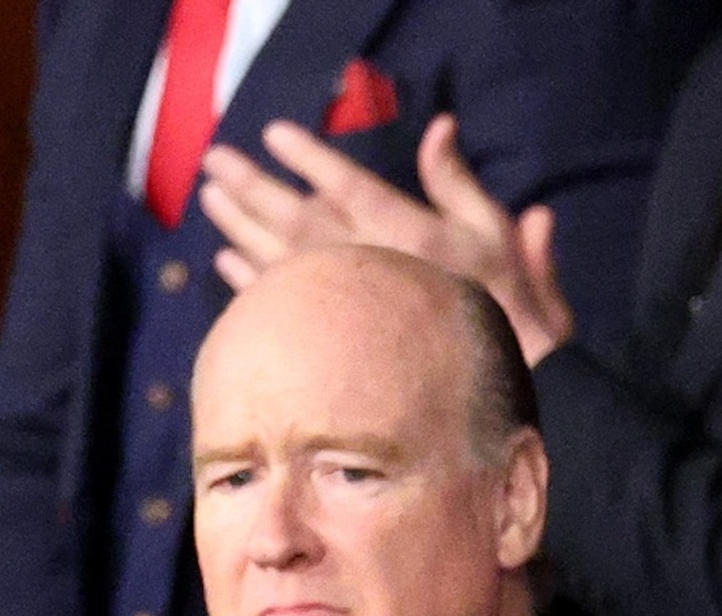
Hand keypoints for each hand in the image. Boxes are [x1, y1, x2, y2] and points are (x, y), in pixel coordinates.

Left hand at [197, 116, 573, 364]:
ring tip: (209, 197)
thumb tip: (440, 127)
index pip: (350, 187)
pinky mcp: (337, 340)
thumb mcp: (498, 235)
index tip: (274, 134)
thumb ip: (461, 184)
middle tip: (215, 160)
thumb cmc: (512, 307)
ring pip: (281, 257)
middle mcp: (370, 265)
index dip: (311, 158)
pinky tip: (226, 259)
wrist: (510, 383)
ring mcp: (349, 307)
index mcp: (411, 236)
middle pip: (299, 218)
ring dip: (239, 225)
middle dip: (253, 186)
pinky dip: (249, 280)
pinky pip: (283, 305)